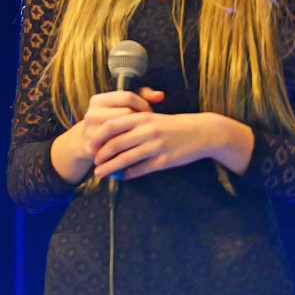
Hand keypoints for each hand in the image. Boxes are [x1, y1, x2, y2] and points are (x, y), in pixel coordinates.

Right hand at [50, 87, 161, 183]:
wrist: (86, 141)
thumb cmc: (111, 120)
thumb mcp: (120, 105)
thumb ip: (141, 96)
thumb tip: (160, 95)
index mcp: (98, 100)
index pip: (127, 96)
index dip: (143, 104)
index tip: (150, 113)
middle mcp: (91, 114)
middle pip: (127, 113)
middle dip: (141, 120)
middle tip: (149, 126)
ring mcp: (91, 131)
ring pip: (123, 130)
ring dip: (136, 133)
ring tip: (143, 135)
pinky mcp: (93, 147)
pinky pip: (118, 147)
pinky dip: (129, 147)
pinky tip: (137, 147)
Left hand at [92, 108, 253, 179]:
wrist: (203, 132)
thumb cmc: (173, 125)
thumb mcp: (152, 117)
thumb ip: (132, 124)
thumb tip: (109, 136)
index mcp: (142, 117)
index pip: (112, 125)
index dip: (98, 136)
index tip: (91, 144)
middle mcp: (148, 131)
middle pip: (116, 143)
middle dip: (101, 155)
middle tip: (94, 162)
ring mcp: (157, 146)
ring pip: (126, 158)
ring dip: (110, 167)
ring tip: (100, 173)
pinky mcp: (165, 160)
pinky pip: (142, 169)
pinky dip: (129, 174)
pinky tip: (122, 177)